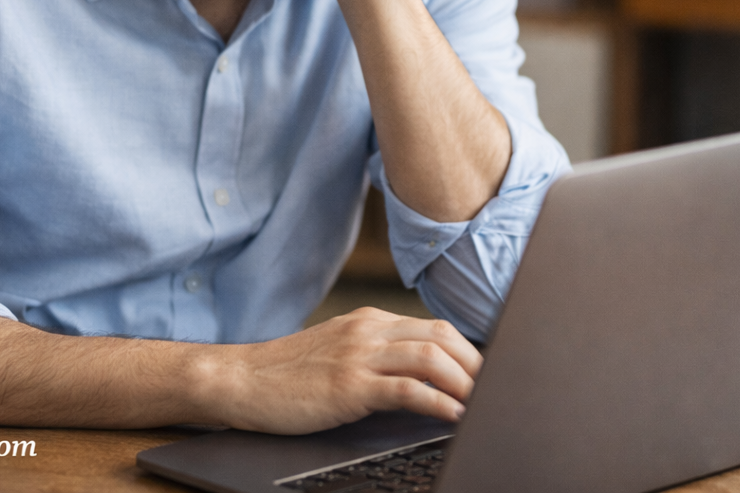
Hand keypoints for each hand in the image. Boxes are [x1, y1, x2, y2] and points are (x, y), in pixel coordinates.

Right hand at [204, 307, 480, 434]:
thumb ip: (377, 356)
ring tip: (483, 405)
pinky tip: (453, 416)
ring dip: (465, 383)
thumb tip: (422, 380)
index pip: (434, 327)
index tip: (488, 375)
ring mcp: (359, 355)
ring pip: (430, 357)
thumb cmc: (289, 375)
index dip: (469, 351)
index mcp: (369, 321)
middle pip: (441, 336)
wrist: (242, 379)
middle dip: (476, 365)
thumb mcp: (339, 353)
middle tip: (497, 391)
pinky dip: (438, 402)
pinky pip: (406, 388)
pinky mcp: (348, 385)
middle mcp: (368, 330)